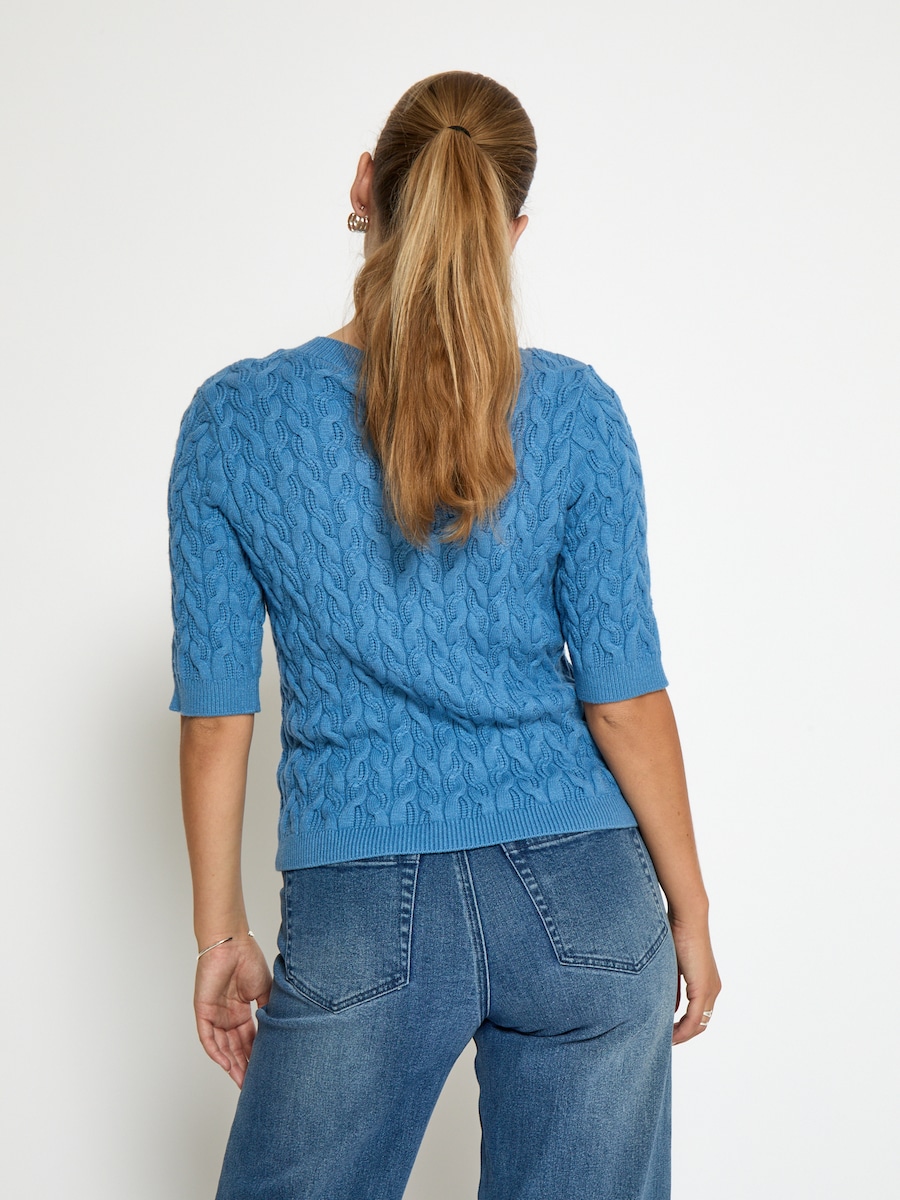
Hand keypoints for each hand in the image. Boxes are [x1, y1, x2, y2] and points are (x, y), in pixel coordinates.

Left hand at [194, 936, 271, 1086]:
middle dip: (244, 1066)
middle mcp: (228, 1016)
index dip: (255, 1055)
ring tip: (242, 1081)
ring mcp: (215, 1015)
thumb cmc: (248, 960)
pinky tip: (226, 1065)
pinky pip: (208, 1037)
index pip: (249, 1039)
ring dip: (231, 1064)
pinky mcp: (204, 1012)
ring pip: (222, 1047)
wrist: (231, 944)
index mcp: (242, 1010)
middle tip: (253, 1084)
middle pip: (235, 1047)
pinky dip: (216, 1052)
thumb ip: (268, 1011)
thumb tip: (276, 1032)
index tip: (264, 1071)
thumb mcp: (264, 990)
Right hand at [669, 914, 720, 1044]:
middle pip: (701, 1024)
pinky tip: (671, 1034)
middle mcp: (712, 989)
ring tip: (666, 1040)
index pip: (699, 1015)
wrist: (687, 918)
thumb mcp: (672, 967)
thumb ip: (672, 988)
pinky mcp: (703, 987)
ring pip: (699, 1024)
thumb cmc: (677, 935)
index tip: (668, 1033)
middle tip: (666, 1041)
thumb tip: (670, 1008)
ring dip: (683, 1035)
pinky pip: (695, 1018)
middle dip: (684, 1035)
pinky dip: (683, 1029)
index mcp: (706, 983)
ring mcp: (710, 989)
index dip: (684, 1028)